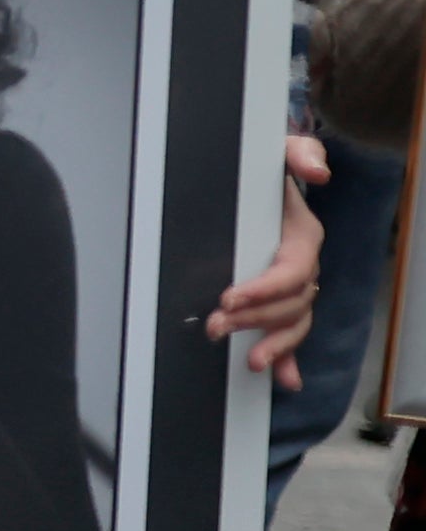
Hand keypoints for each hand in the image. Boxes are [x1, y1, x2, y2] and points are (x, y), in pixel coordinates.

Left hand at [210, 129, 329, 384]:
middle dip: (254, 319)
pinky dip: (287, 359)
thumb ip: (299, 153)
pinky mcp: (277, 299)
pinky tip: (283, 380)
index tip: (229, 298)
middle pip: (289, 304)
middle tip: (214, 326)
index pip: (291, 272)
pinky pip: (290, 334)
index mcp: (301, 238)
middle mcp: (301, 266)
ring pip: (292, 323)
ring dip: (273, 345)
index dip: (264, 289)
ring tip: (248, 361)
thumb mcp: (276, 150)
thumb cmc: (262, 166)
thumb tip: (317, 171)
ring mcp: (291, 287)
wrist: (253, 178)